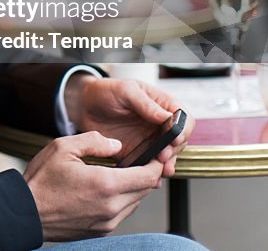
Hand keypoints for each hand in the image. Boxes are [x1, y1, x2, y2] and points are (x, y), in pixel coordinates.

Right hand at [23, 131, 162, 240]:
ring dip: (133, 187)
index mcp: (105, 184)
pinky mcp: (100, 231)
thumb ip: (94, 141)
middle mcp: (111, 207)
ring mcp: (107, 222)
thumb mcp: (63, 147)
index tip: (156, 154)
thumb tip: (116, 145)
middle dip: (146, 174)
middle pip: (145, 190)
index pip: (148, 176)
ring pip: (134, 203)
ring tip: (120, 173)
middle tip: (140, 160)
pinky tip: (105, 188)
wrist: (24, 213)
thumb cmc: (41, 181)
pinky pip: (121, 213)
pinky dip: (121, 199)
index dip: (156, 163)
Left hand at [68, 77, 193, 176]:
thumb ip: (146, 104)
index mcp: (161, 105)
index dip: (183, 131)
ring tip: (159, 171)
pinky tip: (147, 178)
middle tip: (163, 157)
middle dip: (174, 151)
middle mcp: (158, 124)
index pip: (184, 119)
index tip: (174, 139)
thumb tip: (167, 117)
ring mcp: (149, 140)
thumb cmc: (105, 92)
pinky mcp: (137, 153)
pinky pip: (148, 166)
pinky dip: (149, 173)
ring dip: (165, 165)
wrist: (83, 106)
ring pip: (166, 156)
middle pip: (179, 142)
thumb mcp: (126, 90)